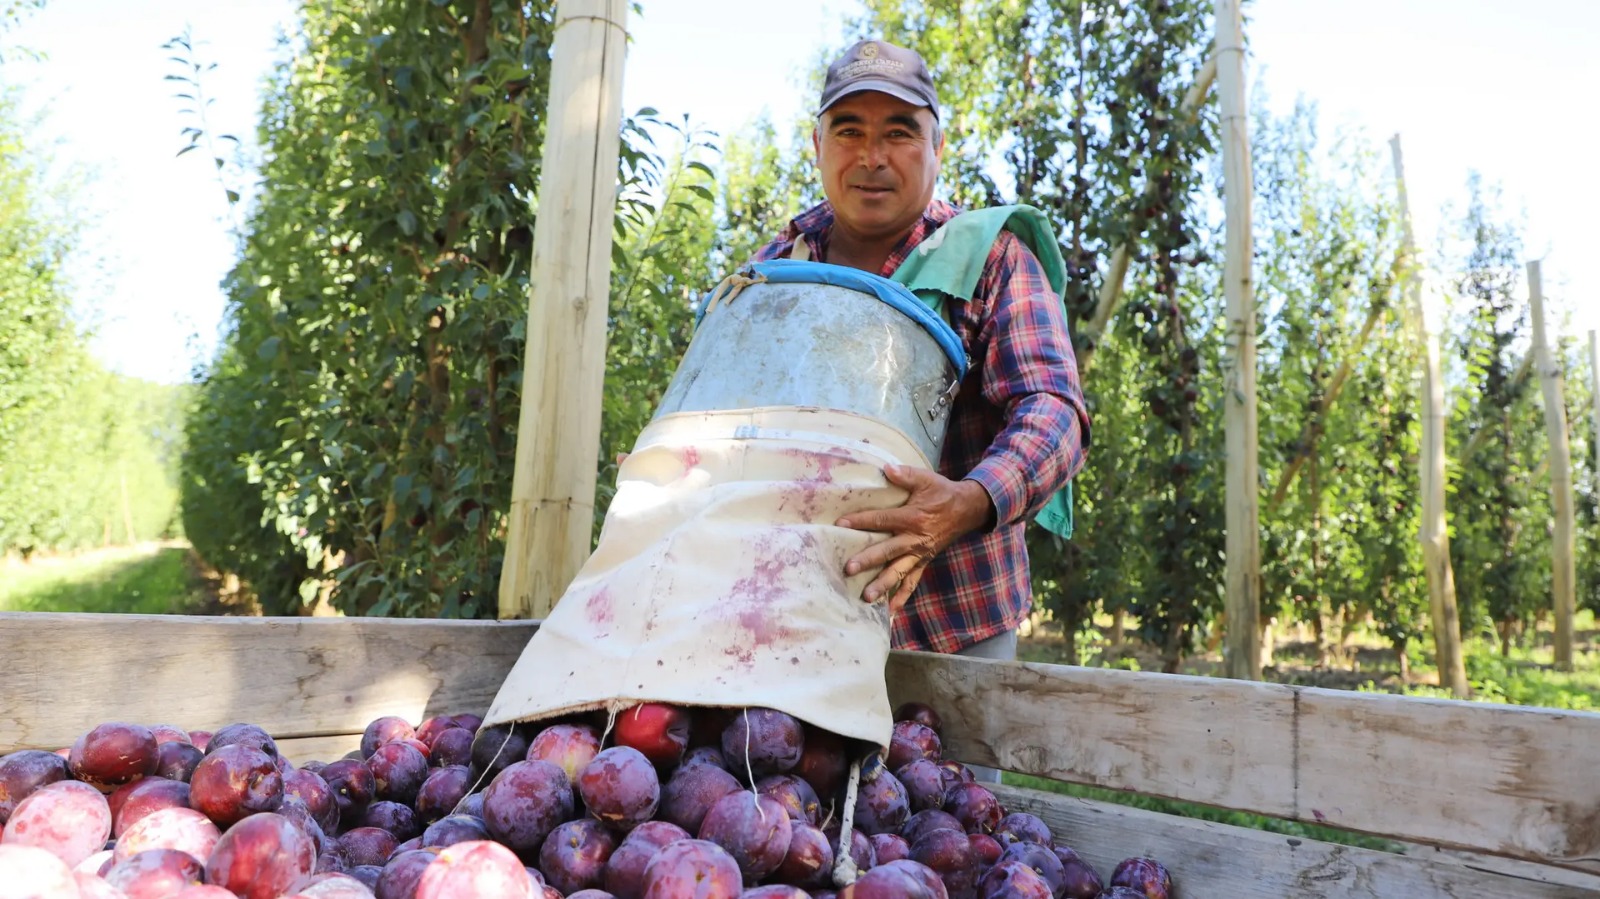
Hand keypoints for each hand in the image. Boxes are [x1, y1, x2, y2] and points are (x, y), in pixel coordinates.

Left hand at [835, 464, 993, 616]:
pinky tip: (889, 611)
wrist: (967, 510)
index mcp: (913, 517)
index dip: (861, 521)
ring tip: (866, 598)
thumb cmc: (942, 493)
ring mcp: (920, 554)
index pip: (883, 520)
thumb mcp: (926, 479)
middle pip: (888, 551)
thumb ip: (906, 474)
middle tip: (849, 568)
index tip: (841, 524)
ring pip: (899, 572)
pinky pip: (912, 582)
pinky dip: (901, 597)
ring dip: (883, 585)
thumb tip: (886, 468)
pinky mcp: (924, 562)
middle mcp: (915, 539)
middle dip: (868, 560)